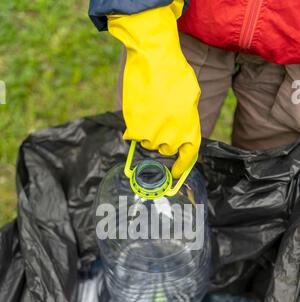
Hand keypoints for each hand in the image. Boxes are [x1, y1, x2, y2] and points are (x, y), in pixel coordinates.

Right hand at [108, 5, 200, 177]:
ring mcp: (152, 135)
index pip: (187, 157)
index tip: (175, 174)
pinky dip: (134, 127)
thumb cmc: (175, 73)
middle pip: (166, 149)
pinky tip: (138, 110)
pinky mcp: (134, 129)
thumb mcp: (192, 97)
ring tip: (150, 109)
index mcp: (189, 129)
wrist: (153, 60)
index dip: (181, 167)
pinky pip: (133, 136)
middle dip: (163, 138)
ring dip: (148, 131)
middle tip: (160, 118)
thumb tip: (180, 128)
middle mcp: (172, 137)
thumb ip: (187, 118)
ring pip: (148, 142)